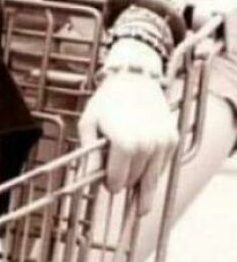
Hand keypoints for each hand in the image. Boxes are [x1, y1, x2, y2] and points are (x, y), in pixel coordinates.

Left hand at [79, 71, 177, 214]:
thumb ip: (89, 154)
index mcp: (125, 143)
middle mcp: (148, 145)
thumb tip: (88, 177)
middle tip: (115, 171)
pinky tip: (142, 157)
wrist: (134, 78)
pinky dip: (152, 167)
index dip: (110, 183)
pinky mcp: (172, 140)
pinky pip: (162, 166)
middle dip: (124, 180)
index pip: (118, 180)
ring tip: (129, 171)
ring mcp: (163, 143)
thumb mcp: (89, 124)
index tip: (106, 181)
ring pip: (151, 179)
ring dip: (140, 179)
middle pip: (134, 181)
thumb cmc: (108, 99)